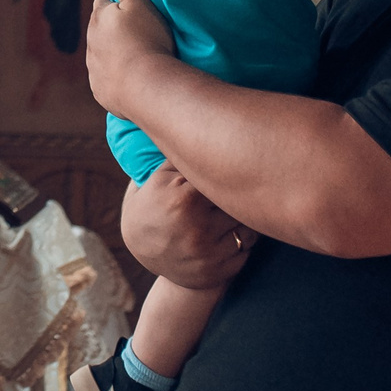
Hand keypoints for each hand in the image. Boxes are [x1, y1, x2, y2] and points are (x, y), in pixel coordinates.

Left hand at [84, 0, 173, 118]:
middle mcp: (91, 44)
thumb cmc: (148, 40)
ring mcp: (94, 69)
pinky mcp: (100, 91)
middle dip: (116, 27)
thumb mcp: (139, 3)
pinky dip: (117, 76)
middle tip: (141, 32)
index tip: (134, 6)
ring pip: (103, 54)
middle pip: (102, 29)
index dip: (119, 1)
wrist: (149, 87)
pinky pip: (107, 79)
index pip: (104, 1)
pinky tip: (134, 78)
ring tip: (140, 56)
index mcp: (99, 18)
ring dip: (116, 53)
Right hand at [122, 167, 255, 291]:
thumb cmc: (149, 207)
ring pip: (248, 224)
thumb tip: (193, 120)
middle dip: (238, 193)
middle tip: (234, 188)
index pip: (222, 173)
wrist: (142, 256)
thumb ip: (172, 158)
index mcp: (179, 196)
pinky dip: (244, 239)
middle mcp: (194, 225)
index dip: (228, 169)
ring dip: (243, 217)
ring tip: (228, 212)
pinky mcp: (218, 271)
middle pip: (238, 198)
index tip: (231, 163)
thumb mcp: (150, 180)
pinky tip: (228, 234)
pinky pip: (248, 247)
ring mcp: (207, 252)